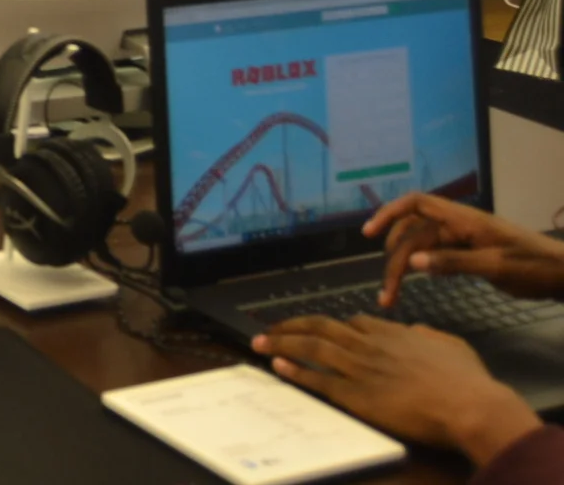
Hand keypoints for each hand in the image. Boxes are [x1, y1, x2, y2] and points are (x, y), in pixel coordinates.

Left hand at [255, 316, 541, 465]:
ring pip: (311, 348)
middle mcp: (370, 345)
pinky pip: (317, 379)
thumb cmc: (467, 381)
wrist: (468, 406)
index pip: (352, 322)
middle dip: (291, 325)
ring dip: (281, 342)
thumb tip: (417, 330)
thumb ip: (429, 335)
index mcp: (392, 333)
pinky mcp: (356, 395)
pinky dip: (295, 370)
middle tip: (270, 326)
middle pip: (321, 327)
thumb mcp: (451, 346)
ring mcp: (360, 368)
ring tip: (259, 340)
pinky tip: (278, 364)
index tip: (316, 327)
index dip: (331, 324)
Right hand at [363, 192, 563, 305]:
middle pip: (413, 233)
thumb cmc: (534, 267)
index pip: (417, 204)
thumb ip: (454, 262)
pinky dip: (422, 269)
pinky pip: (436, 256)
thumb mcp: (495, 266)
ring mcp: (464, 240)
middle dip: (394, 259)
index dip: (389, 213)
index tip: (368, 235)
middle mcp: (458, 226)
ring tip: (392, 296)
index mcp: (463, 220)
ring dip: (404, 268)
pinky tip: (417, 284)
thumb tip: (413, 261)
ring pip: (422, 248)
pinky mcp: (470, 254)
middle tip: (387, 293)